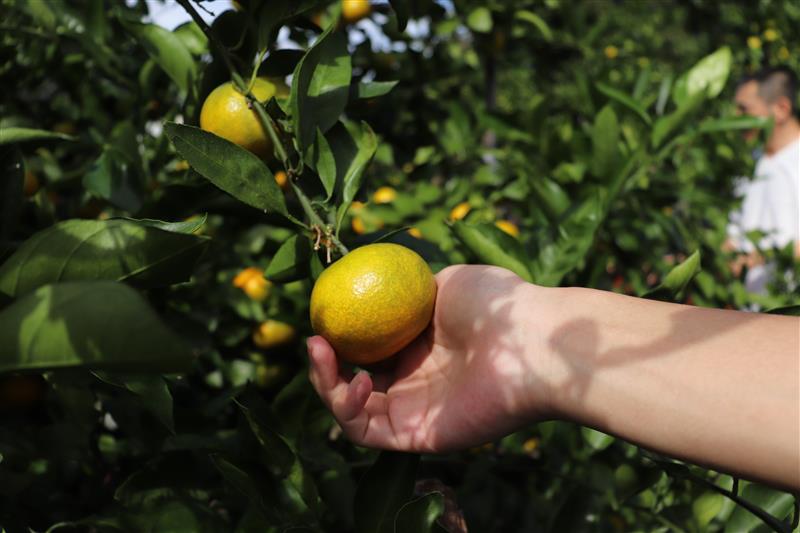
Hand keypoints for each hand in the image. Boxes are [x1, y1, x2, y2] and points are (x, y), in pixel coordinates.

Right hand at [307, 265, 550, 451]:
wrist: (534, 341)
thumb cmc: (498, 305)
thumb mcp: (447, 280)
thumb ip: (413, 286)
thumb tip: (385, 281)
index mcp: (421, 348)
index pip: (368, 350)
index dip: (340, 337)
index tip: (323, 317)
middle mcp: (415, 382)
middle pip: (353, 382)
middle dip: (324, 363)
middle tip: (314, 339)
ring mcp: (416, 411)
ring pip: (352, 410)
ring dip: (325, 384)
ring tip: (322, 353)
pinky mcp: (419, 436)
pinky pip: (367, 430)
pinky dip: (346, 409)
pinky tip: (352, 380)